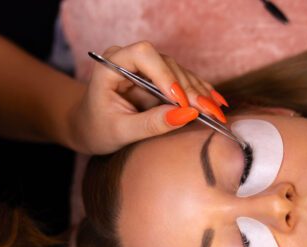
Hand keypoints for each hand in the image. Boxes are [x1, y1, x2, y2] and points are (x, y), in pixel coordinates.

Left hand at [69, 41, 228, 154]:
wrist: (89, 128)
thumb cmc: (97, 129)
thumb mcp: (120, 132)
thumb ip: (150, 124)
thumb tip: (185, 114)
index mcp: (112, 64)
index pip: (143, 55)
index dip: (165, 75)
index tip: (180, 100)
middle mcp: (130, 58)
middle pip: (166, 64)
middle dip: (188, 89)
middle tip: (208, 112)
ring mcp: (147, 67)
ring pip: (179, 72)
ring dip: (199, 93)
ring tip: (216, 112)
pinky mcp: (159, 78)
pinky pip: (183, 81)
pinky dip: (200, 93)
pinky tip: (217, 103)